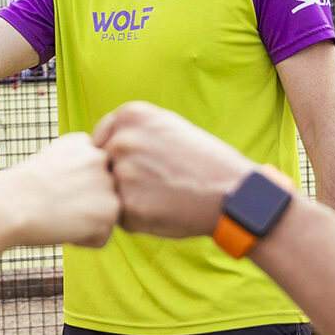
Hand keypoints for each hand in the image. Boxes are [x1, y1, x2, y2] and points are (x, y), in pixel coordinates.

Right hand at [0, 133, 118, 250]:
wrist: (9, 205)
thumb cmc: (19, 191)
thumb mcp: (49, 164)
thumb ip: (75, 170)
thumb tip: (90, 194)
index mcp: (83, 144)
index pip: (91, 178)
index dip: (71, 192)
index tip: (49, 189)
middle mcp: (100, 158)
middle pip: (100, 197)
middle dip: (82, 206)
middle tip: (53, 203)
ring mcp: (108, 182)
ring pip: (104, 217)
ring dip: (84, 224)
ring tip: (58, 214)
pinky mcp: (111, 208)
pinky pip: (102, 237)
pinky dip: (84, 241)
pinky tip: (63, 226)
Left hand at [94, 101, 272, 238]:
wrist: (234, 193)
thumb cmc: (205, 161)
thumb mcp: (169, 126)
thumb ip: (133, 130)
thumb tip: (100, 145)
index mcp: (130, 115)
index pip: (102, 139)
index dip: (121, 157)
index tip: (146, 164)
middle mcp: (121, 141)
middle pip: (104, 167)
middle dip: (123, 178)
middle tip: (159, 183)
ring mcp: (123, 175)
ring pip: (111, 193)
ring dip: (130, 199)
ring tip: (164, 196)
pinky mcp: (129, 208)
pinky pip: (122, 217)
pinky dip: (140, 219)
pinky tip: (166, 211)